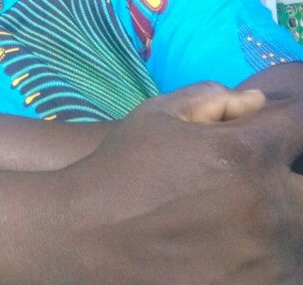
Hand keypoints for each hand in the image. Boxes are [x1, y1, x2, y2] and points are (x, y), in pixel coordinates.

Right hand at [54, 83, 302, 283]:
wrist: (87, 236)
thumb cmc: (121, 167)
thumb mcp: (158, 115)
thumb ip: (212, 100)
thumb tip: (259, 103)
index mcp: (244, 152)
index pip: (302, 129)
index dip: (294, 128)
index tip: (281, 135)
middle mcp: (265, 203)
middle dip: (289, 179)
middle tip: (257, 179)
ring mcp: (262, 255)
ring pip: (299, 233)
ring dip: (282, 219)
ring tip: (241, 215)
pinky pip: (283, 269)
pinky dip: (267, 256)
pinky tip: (235, 245)